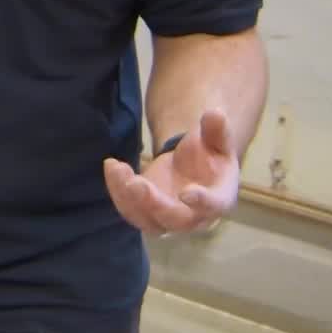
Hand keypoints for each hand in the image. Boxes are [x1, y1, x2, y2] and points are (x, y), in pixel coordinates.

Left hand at [104, 108, 240, 237]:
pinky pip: (129, 209)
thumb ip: (217, 130)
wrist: (193, 171)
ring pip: (146, 220)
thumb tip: (215, 112)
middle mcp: (195, 218)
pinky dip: (117, 191)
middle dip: (153, 203)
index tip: (187, 193)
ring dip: (127, 198)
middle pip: (174, 220)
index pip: (213, 206)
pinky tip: (112, 166)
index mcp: (219, 199)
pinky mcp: (145, 213)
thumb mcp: (217, 141)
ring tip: (116, 168)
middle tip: (136, 183)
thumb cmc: (211, 157)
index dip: (202, 202)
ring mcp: (168, 219)